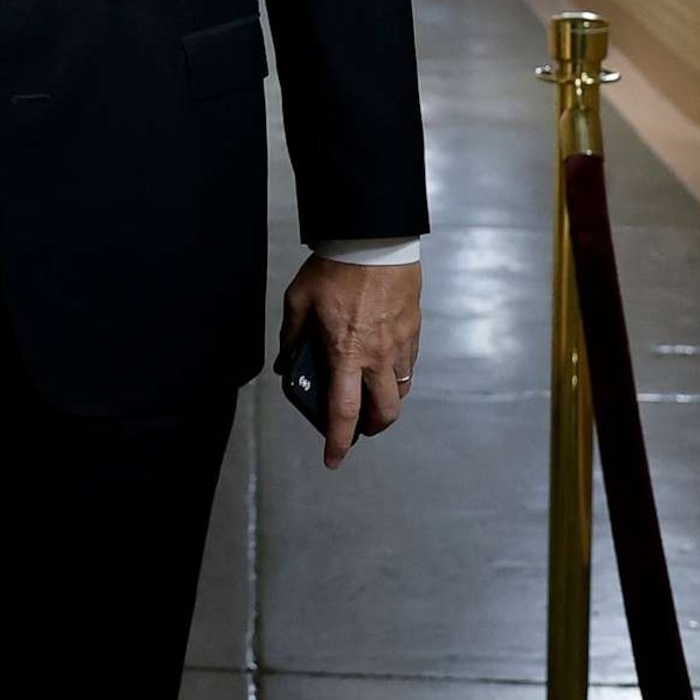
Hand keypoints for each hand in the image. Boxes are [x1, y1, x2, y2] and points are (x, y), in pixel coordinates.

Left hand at [281, 254, 421, 469]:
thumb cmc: (333, 269)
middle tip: (359, 427)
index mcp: (345, 353)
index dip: (337, 442)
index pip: (343, 413)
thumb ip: (291, 337)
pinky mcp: (414, 330)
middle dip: (372, 429)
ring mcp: (400, 344)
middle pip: (384, 413)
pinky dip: (397, 375)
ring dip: (386, 401)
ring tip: (370, 394)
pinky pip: (409, 365)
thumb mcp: (299, 302)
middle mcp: (377, 356)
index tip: (333, 459)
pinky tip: (383, 365)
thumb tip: (285, 363)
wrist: (373, 239)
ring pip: (401, 391)